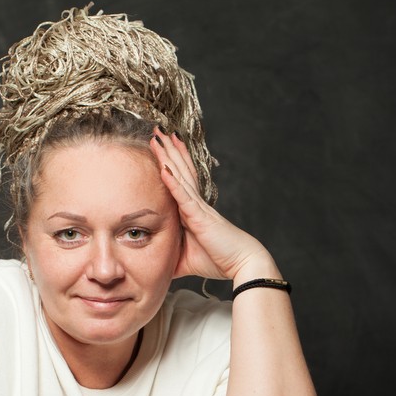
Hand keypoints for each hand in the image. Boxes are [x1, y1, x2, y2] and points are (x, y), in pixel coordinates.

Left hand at [149, 128, 276, 280]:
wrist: (242, 265)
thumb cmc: (218, 260)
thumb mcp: (186, 259)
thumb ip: (170, 257)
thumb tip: (154, 265)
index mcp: (193, 210)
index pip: (179, 180)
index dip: (170, 161)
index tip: (159, 145)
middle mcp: (196, 203)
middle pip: (180, 170)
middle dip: (167, 150)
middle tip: (156, 130)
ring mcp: (198, 208)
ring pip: (181, 176)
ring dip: (169, 156)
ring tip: (159, 137)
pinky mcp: (200, 217)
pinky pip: (184, 196)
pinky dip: (173, 181)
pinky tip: (164, 167)